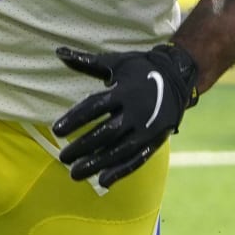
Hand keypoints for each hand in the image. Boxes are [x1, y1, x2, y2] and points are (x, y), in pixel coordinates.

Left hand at [51, 43, 199, 186]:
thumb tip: (59, 52)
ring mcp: (148, 129)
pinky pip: (137, 160)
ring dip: (97, 164)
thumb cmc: (140, 68)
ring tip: (75, 173)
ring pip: (120, 151)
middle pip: (107, 133)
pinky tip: (103, 181)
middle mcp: (137, 111)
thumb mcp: (116, 63)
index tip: (56, 130)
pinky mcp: (155, 141)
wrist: (178, 77)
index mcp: (125, 91)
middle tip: (63, 158)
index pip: (95, 107)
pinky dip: (120, 172)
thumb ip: (87, 62)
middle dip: (83, 147)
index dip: (75, 118)